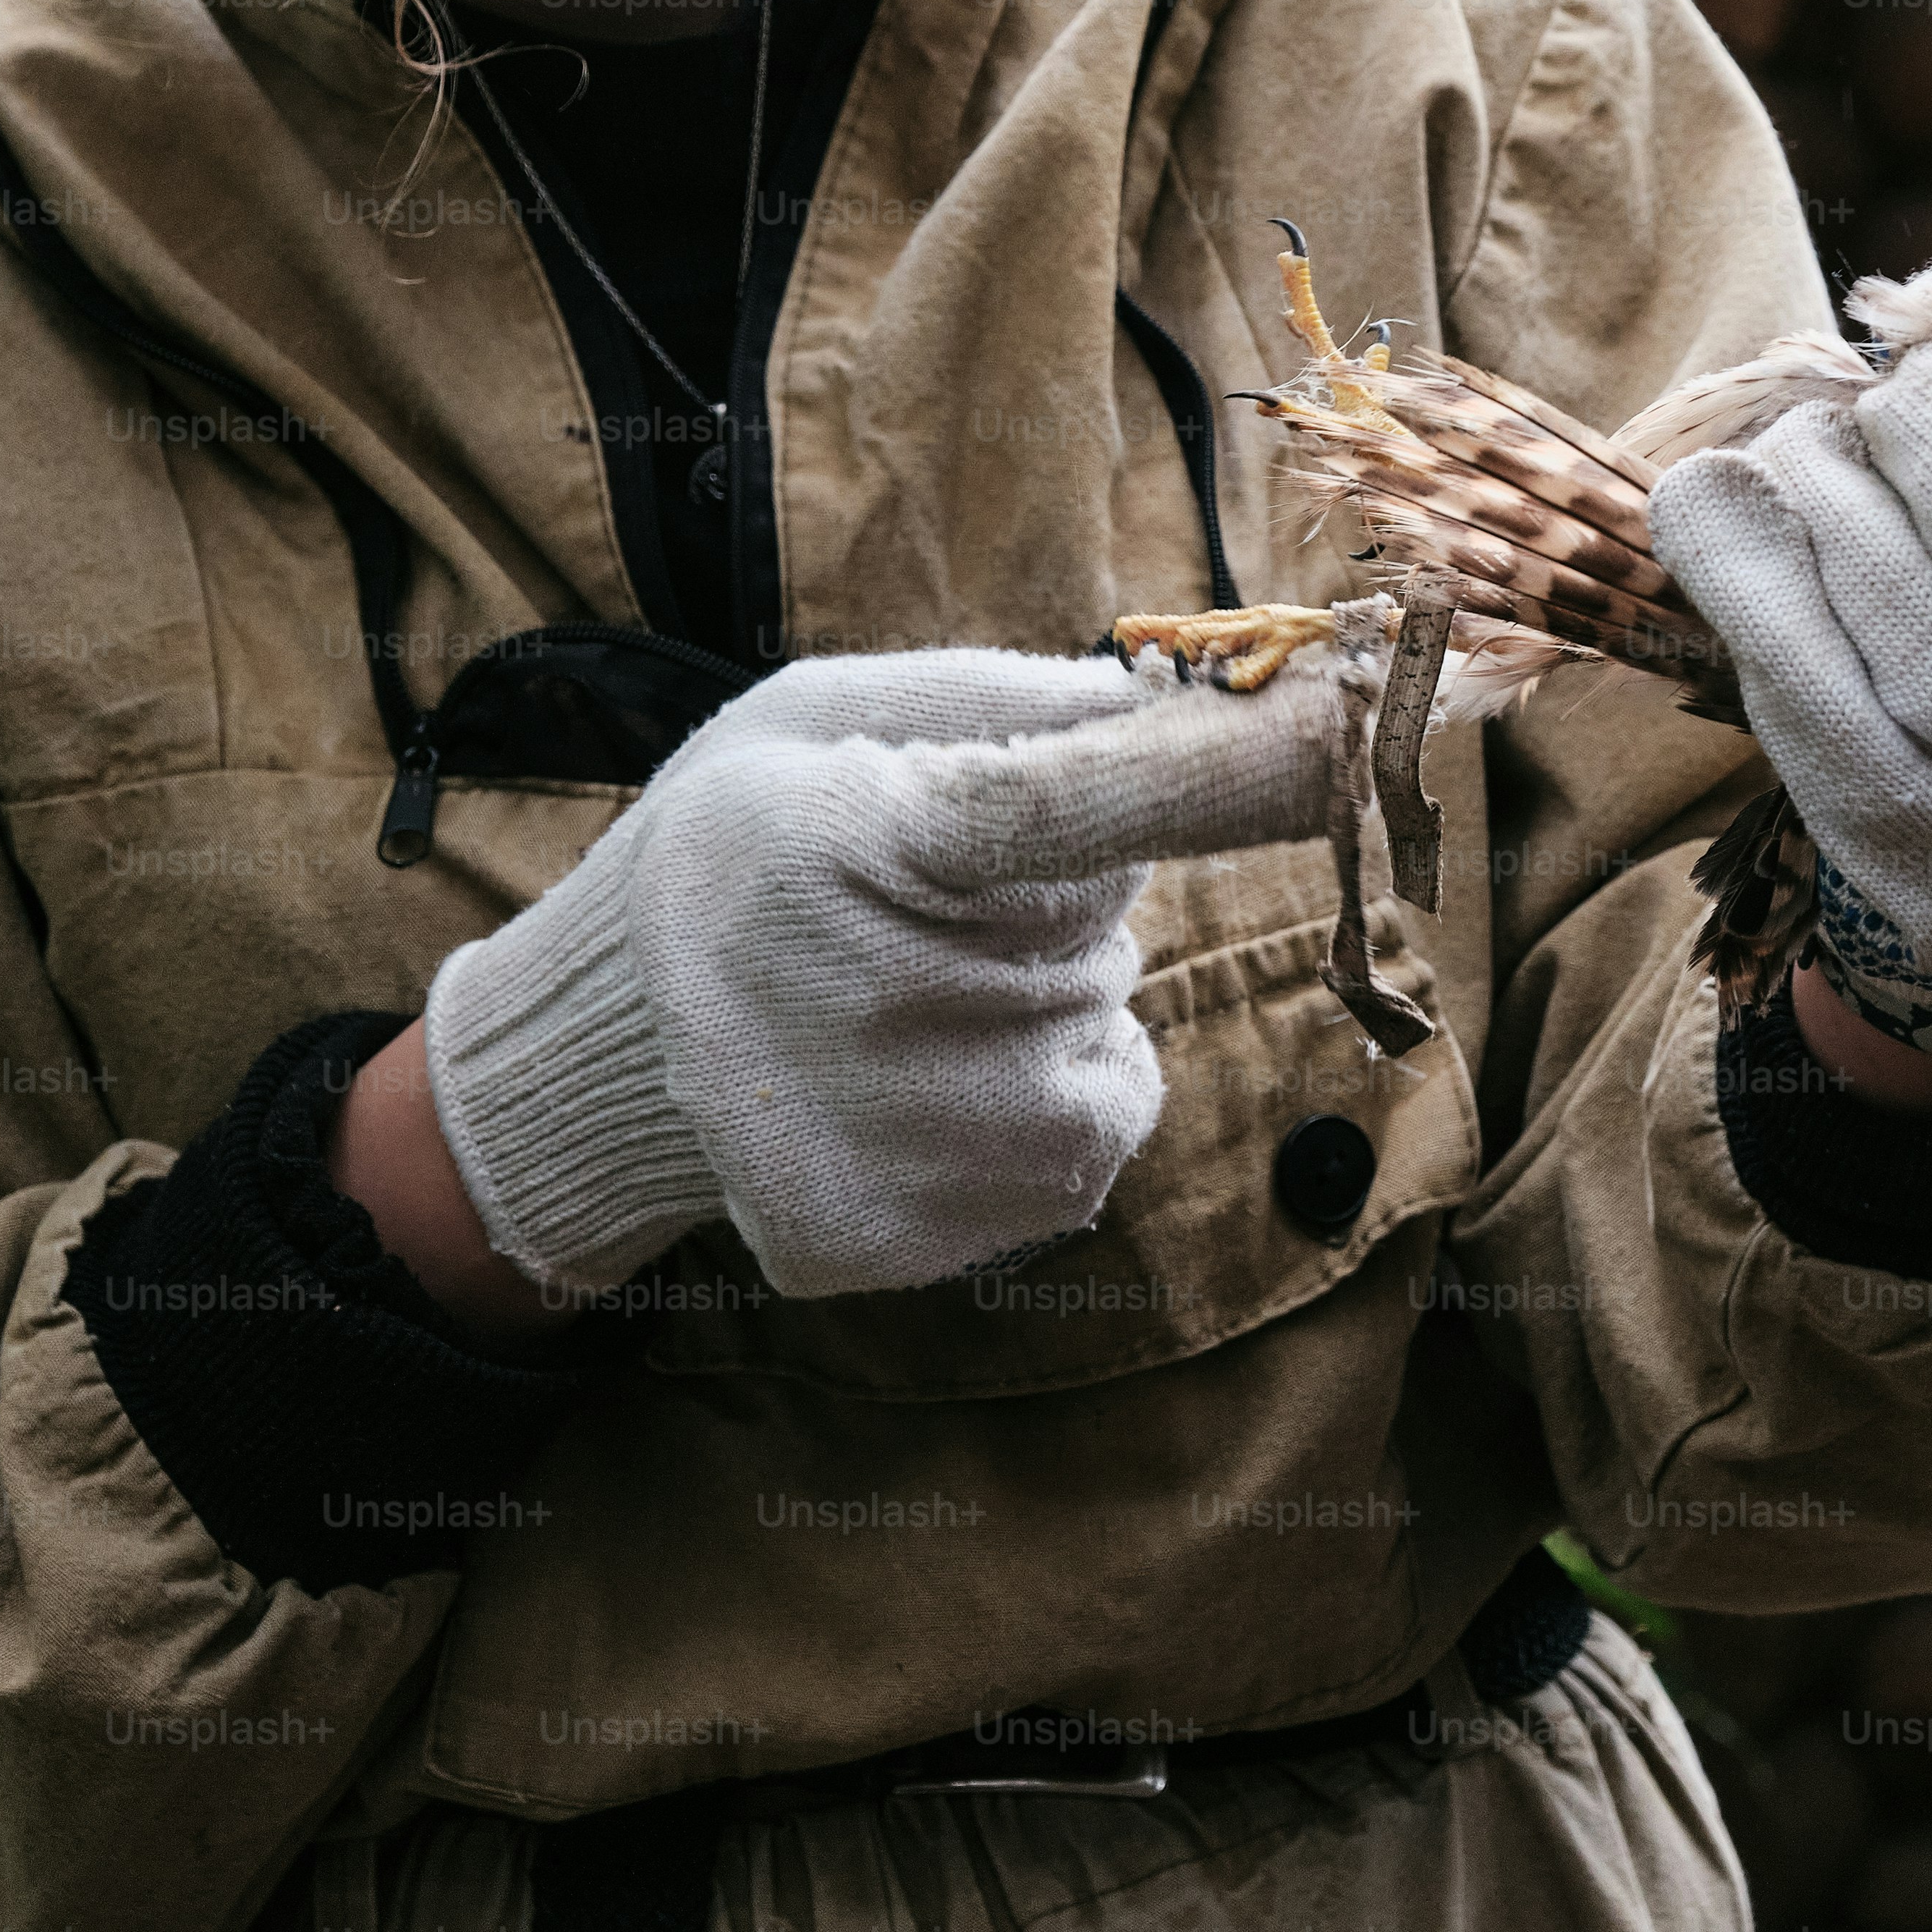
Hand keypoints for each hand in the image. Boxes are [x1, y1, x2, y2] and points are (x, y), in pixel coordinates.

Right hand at [411, 645, 1351, 1303]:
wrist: (605, 1058)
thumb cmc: (731, 853)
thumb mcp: (810, 726)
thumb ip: (987, 704)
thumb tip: (1156, 698)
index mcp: (837, 842)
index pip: (1045, 806)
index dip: (1194, 773)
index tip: (1327, 731)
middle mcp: (866, 1001)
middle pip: (1099, 922)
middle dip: (1060, 899)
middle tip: (928, 901)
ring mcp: (897, 1138)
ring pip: (1110, 1032)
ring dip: (1058, 1003)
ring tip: (920, 998)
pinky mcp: (920, 1233)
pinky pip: (1090, 1139)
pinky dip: (1051, 1095)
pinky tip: (937, 1079)